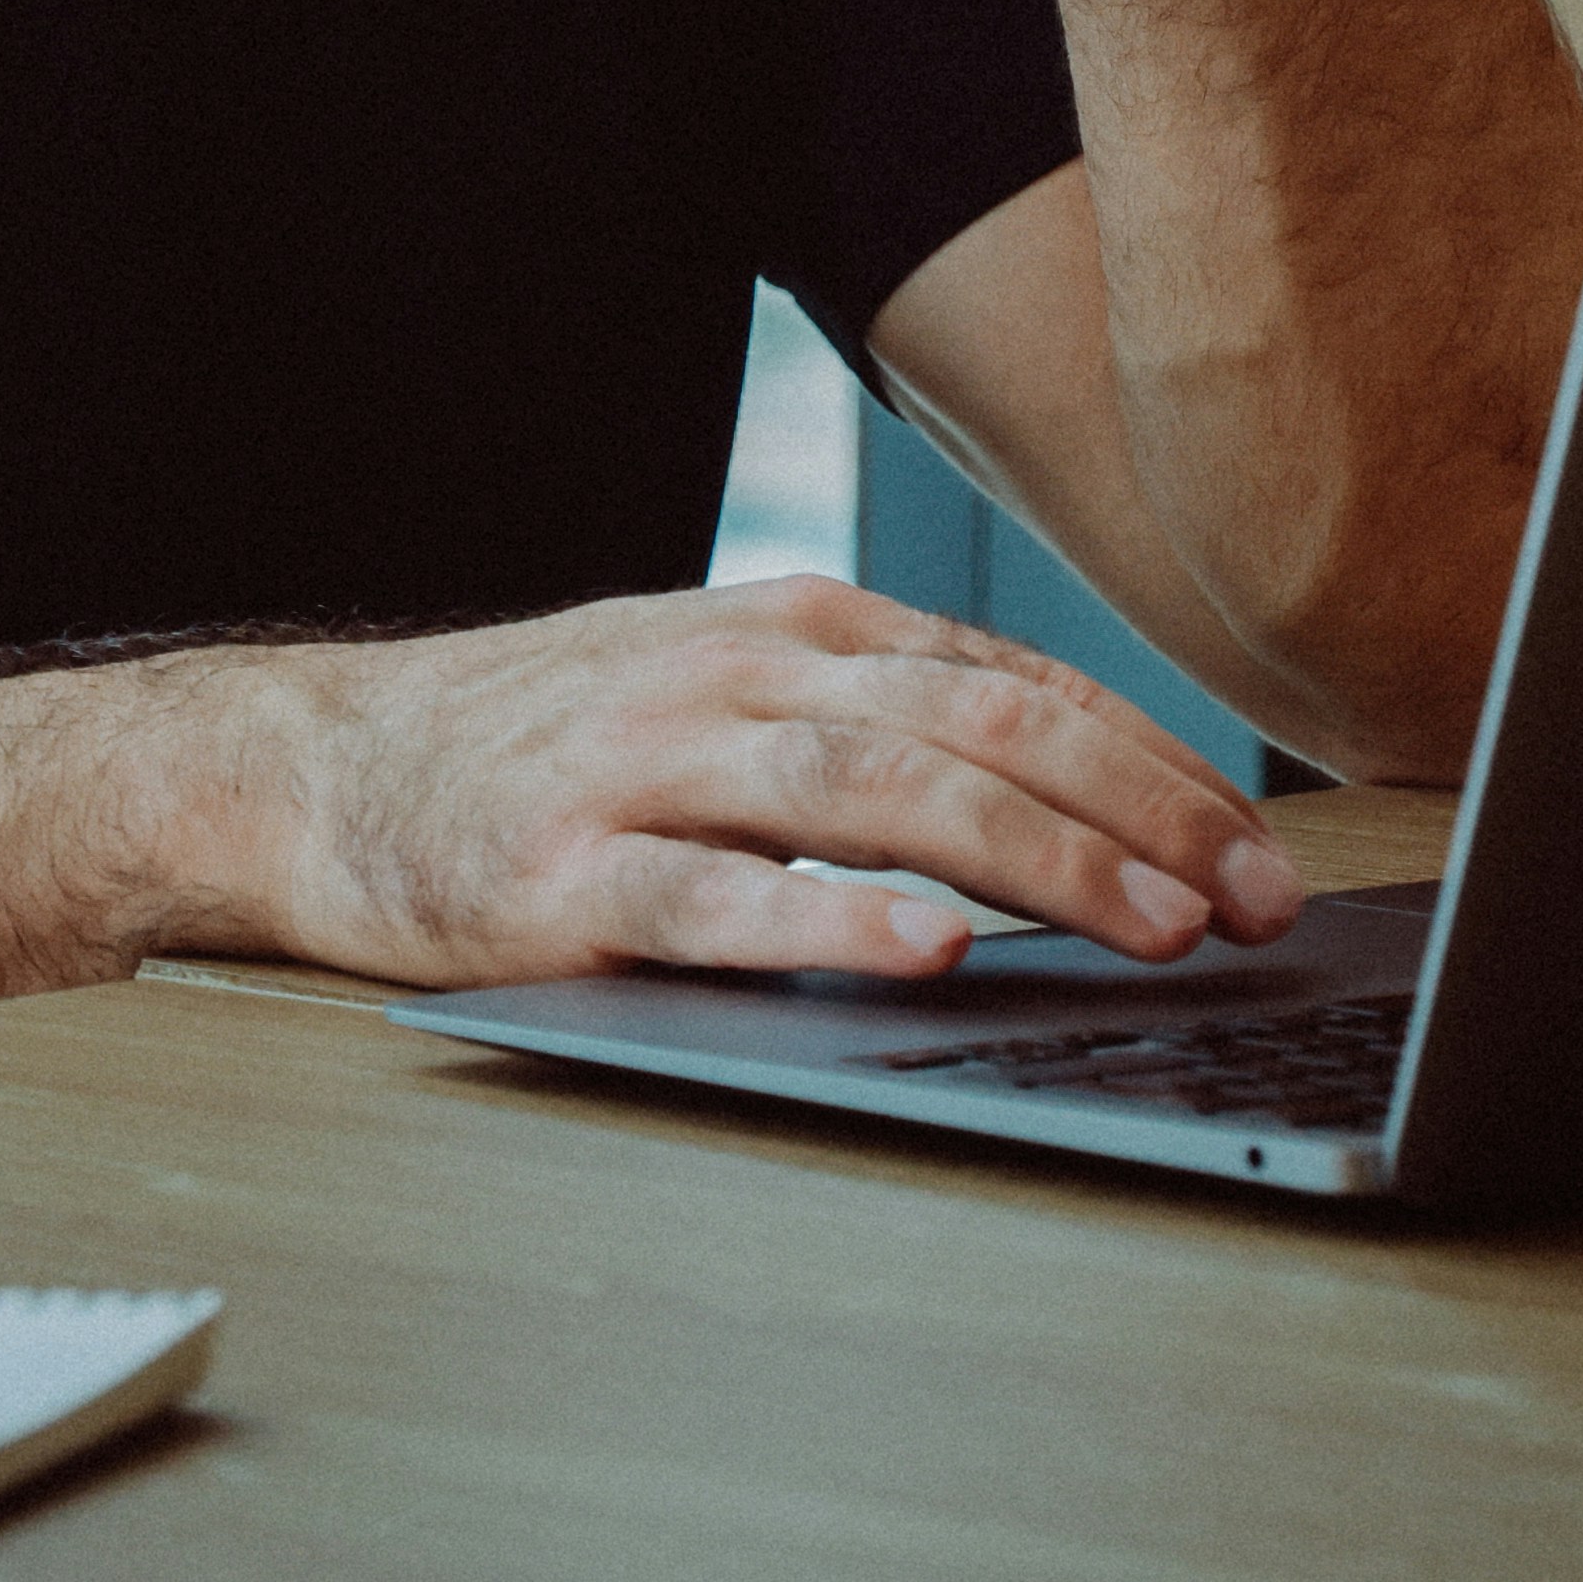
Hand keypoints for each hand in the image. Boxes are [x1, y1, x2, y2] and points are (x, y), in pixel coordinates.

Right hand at [209, 576, 1302, 980]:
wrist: (317, 767)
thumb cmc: (545, 746)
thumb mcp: (725, 692)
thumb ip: (878, 727)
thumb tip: (1083, 804)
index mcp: (791, 629)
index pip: (1011, 682)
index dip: (1153, 762)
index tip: (1265, 847)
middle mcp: (734, 677)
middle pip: (973, 726)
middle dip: (1138, 810)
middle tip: (1256, 899)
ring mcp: (648, 770)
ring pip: (872, 794)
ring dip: (1030, 858)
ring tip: (1147, 920)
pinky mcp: (568, 876)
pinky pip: (721, 902)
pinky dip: (832, 924)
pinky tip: (926, 953)